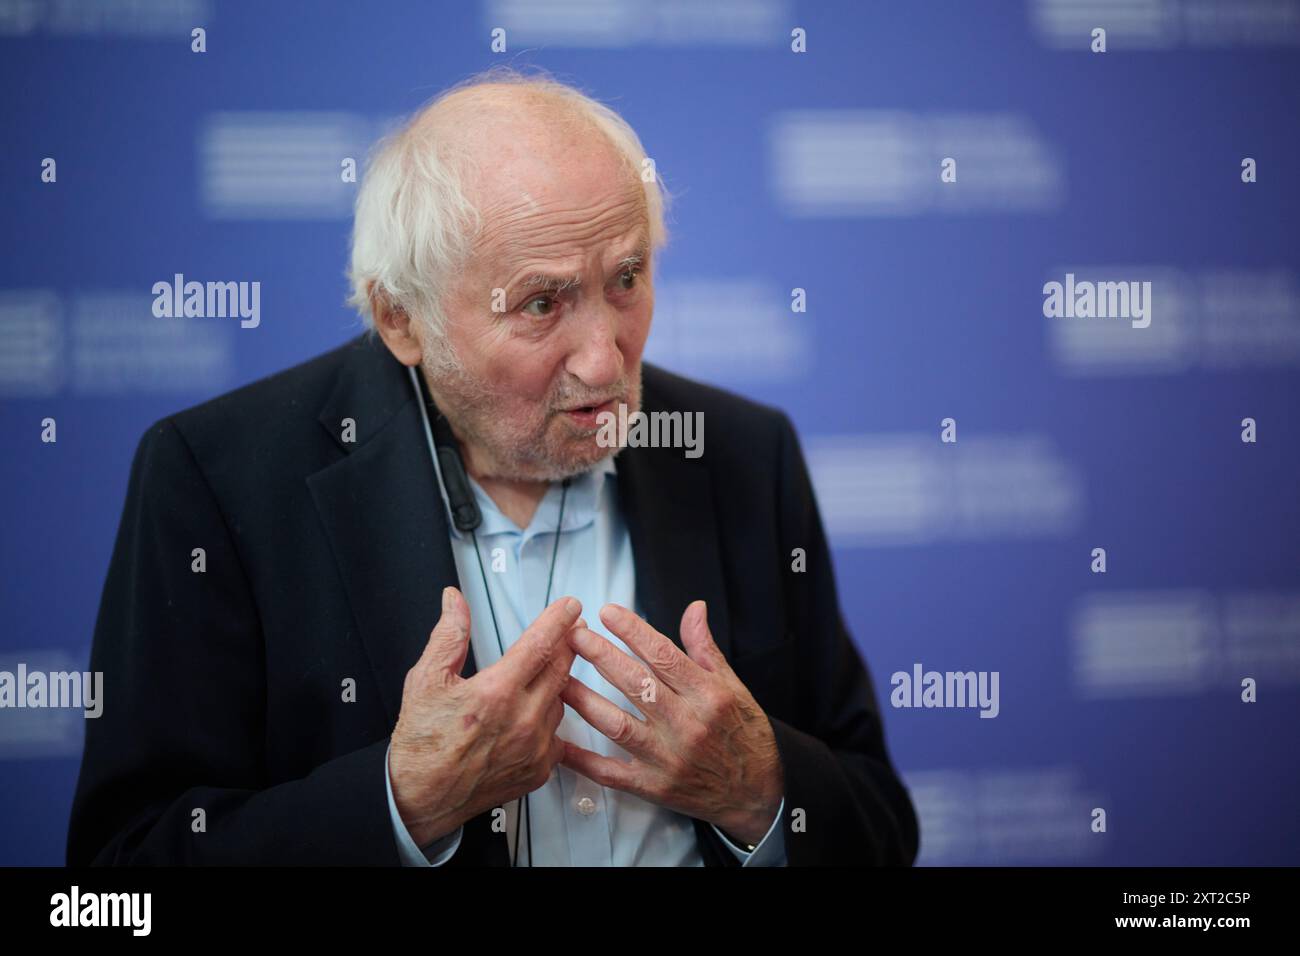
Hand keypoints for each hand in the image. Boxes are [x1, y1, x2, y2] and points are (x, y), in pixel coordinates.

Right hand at [389, 586, 581, 845]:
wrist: (419, 798)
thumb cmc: (421, 746)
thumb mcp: (425, 680)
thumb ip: (448, 635)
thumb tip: (455, 602)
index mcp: (496, 692)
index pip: (540, 644)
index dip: (559, 620)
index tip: (570, 607)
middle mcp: (522, 720)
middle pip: (560, 669)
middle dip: (567, 645)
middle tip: (569, 631)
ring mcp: (534, 747)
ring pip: (560, 700)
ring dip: (556, 682)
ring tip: (542, 674)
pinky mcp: (539, 769)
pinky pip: (558, 734)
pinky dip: (550, 718)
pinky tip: (534, 713)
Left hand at [559, 600, 783, 845]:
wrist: (757, 794)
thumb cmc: (743, 735)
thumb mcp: (733, 686)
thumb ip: (705, 648)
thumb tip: (694, 608)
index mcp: (708, 695)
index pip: (664, 655)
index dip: (633, 631)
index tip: (608, 612)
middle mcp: (687, 725)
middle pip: (636, 684)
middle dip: (601, 655)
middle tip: (575, 635)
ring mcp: (668, 758)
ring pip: (618, 725)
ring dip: (585, 700)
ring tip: (560, 678)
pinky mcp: (654, 787)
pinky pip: (611, 773)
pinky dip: (583, 760)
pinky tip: (560, 742)